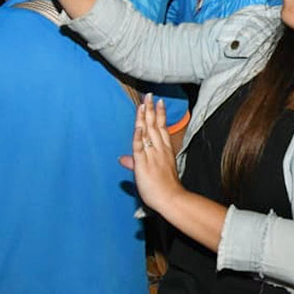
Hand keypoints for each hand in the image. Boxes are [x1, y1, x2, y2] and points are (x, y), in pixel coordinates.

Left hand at [119, 94, 183, 215]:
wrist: (170, 198)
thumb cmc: (163, 187)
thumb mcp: (150, 171)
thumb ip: (135, 162)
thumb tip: (122, 159)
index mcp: (163, 150)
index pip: (161, 128)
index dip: (159, 114)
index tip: (159, 102)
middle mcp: (159, 149)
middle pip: (155, 125)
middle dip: (151, 109)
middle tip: (150, 95)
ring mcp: (152, 155)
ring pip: (148, 132)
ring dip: (145, 117)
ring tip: (144, 103)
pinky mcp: (143, 163)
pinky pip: (140, 148)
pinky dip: (138, 137)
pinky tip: (138, 127)